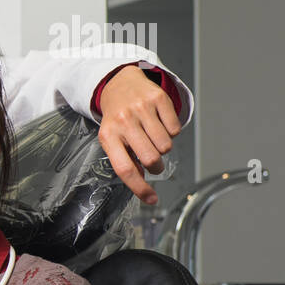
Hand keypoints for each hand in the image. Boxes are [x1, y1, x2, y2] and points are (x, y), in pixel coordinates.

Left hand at [97, 66, 181, 205]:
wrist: (120, 84)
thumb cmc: (117, 118)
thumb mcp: (112, 139)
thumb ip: (125, 160)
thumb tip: (141, 182)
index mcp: (108, 136)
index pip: (124, 168)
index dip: (139, 187)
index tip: (151, 199)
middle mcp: (123, 122)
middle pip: (150, 159)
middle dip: (156, 165)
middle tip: (152, 160)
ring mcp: (141, 109)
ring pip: (166, 145)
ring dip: (163, 148)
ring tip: (153, 139)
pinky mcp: (158, 99)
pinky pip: (175, 129)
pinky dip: (171, 132)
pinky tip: (159, 124)